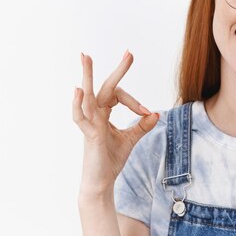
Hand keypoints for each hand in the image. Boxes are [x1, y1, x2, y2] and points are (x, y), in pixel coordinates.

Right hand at [72, 51, 158, 194]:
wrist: (100, 183)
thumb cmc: (110, 160)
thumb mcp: (130, 139)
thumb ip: (141, 126)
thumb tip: (157, 114)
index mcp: (102, 113)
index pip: (118, 96)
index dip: (135, 103)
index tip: (148, 113)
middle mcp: (94, 115)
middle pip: (104, 87)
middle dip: (117, 70)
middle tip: (129, 53)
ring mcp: (90, 124)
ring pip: (88, 96)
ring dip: (87, 76)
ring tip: (85, 57)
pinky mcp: (90, 135)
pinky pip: (81, 117)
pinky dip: (78, 104)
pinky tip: (79, 90)